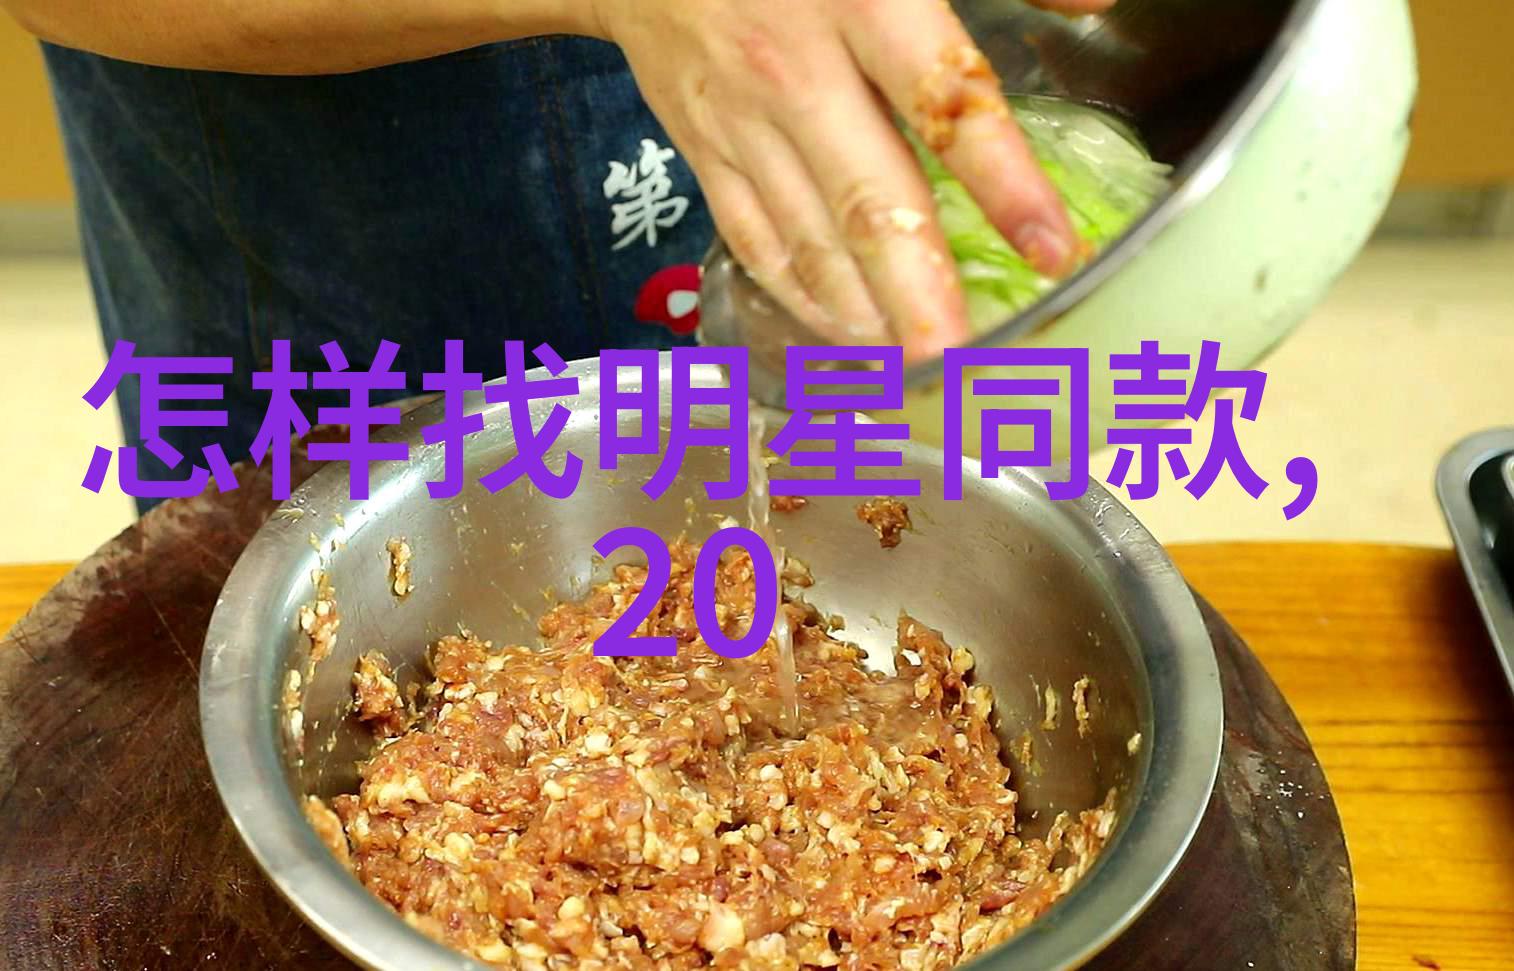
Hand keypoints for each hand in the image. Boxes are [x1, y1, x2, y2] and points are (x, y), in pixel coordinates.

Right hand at [592, 0, 1115, 358]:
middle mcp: (797, 75)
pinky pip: (754, 242)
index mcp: (860, 3)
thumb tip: (1097, 5)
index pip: (944, 105)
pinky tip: (845, 335)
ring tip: (917, 369)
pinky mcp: (703, 153)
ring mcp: (741, 124)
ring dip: (864, 315)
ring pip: (809, 241)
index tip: (1052, 252)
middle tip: (962, 364)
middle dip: (917, 294)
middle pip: (866, 204)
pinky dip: (802, 297)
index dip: (1004, 184)